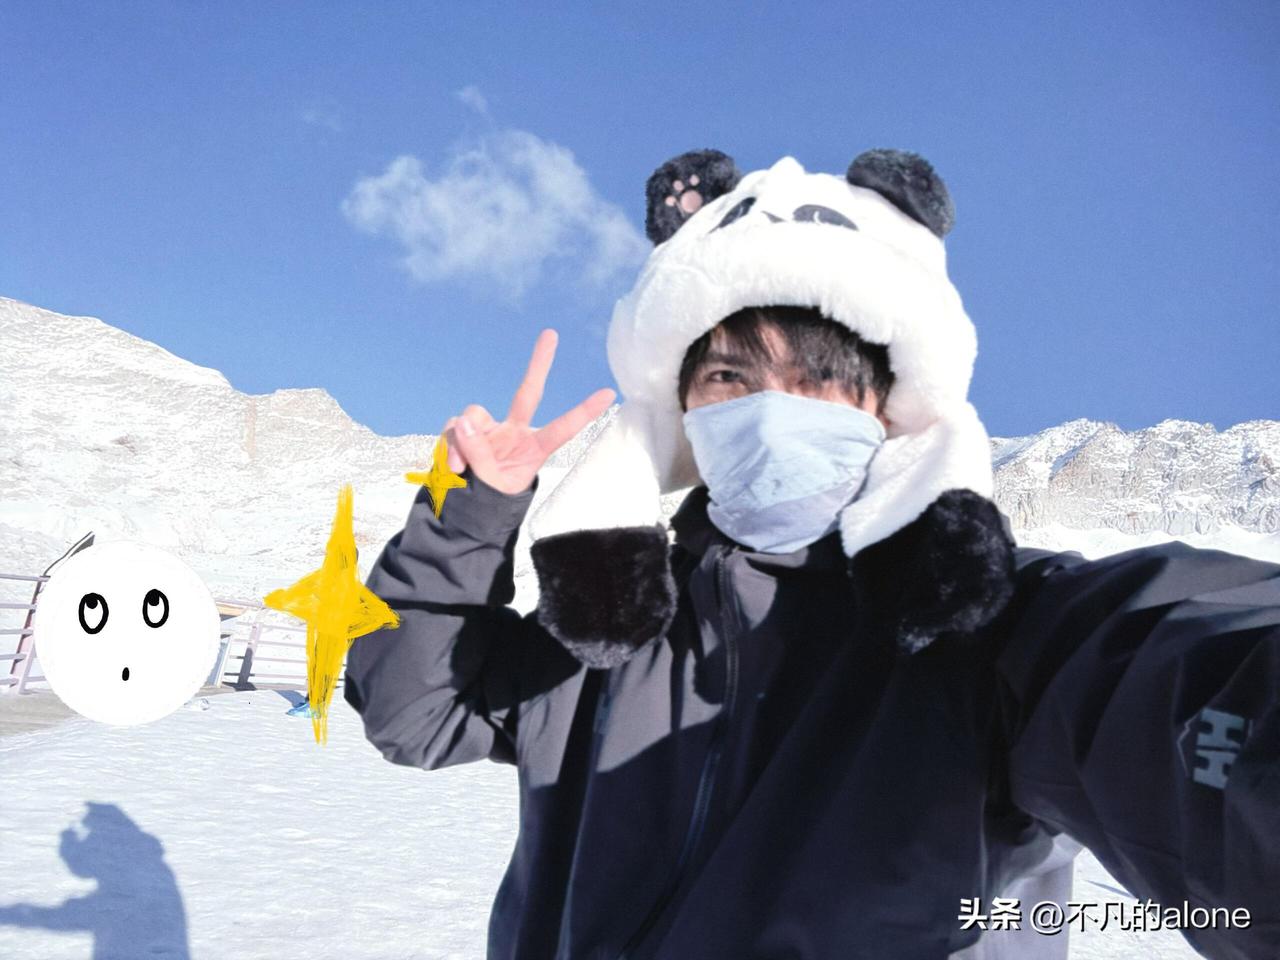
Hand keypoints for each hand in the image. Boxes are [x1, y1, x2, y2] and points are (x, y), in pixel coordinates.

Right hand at [441, 329, 615, 495]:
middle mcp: (514, 432)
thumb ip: (479, 455)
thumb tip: (464, 420)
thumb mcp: (490, 485)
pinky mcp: (465, 429)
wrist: (468, 508)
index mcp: (533, 449)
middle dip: (539, 364)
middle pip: (528, 393)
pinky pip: (453, 428)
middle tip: (551, 334)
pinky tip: (453, 465)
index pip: (562, 429)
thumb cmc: (491, 499)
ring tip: (461, 468)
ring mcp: (489, 429)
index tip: (609, 394)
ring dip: (462, 442)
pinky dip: (449, 446)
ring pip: (473, 416)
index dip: (584, 412)